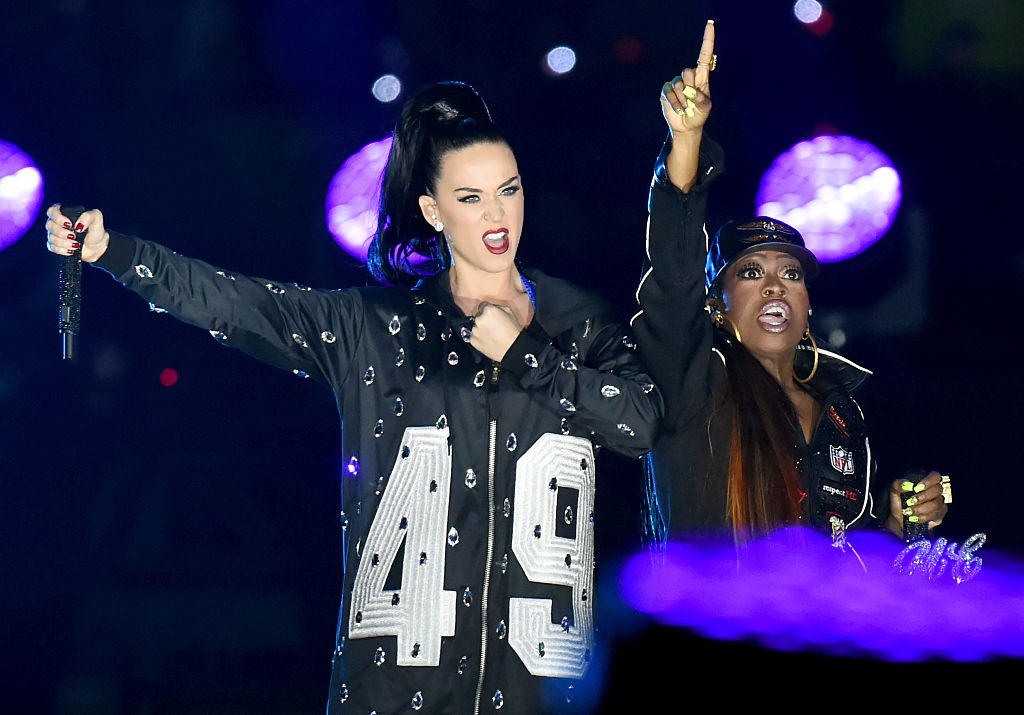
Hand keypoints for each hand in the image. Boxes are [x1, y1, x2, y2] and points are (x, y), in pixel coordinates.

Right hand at [45, 204, 109, 262]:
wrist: (97, 246)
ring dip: (63, 243)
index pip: (52, 211)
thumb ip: (88, 216)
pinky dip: (61, 250)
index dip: (57, 218)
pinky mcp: (56, 245)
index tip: (69, 224)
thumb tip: (77, 226)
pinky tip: (71, 250)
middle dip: (61, 233)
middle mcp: (57, 222)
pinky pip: (52, 247)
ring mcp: (55, 234)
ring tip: (76, 245)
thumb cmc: (96, 230)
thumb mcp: (96, 218)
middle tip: (74, 236)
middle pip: (49, 225)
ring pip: (51, 237)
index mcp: (65, 212)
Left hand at [470, 302, 521, 361]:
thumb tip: (493, 307)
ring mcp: (475, 330)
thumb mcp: (509, 313)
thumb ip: (498, 307)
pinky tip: (489, 340)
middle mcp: (479, 319)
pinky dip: (479, 338)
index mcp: (488, 310)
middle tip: (493, 326)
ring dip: (481, 329)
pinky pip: (474, 336)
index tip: (491, 316)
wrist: (512, 349)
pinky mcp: (473, 340)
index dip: (488, 311)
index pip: (482, 305)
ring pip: (476, 326)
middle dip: (484, 320)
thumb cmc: (513, 332)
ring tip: (492, 334)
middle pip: (478, 316)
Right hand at [661, 20, 714, 135]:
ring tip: (686, 108)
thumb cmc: (699, 115)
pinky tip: (679, 109)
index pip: (705, 55)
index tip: (710, 25)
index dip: (707, 40)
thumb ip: (702, 100)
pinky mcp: (666, 90)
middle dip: (690, 88)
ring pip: (678, 84)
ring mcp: (676, 83)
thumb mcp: (706, 109)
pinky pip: (668, 92)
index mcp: (702, 77)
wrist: (686, 126)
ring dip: (683, 99)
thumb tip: (691, 91)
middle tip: (692, 103)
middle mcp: (688, 77)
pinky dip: (675, 102)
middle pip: (688, 72)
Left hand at [886, 471, 949, 535]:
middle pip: (938, 489)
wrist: (899, 519)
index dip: (929, 481)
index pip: (935, 476)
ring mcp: (939, 503)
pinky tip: (915, 518)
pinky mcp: (940, 514)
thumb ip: (897, 484)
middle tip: (911, 501)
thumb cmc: (899, 502)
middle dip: (923, 497)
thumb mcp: (894, 492)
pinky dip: (924, 517)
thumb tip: (907, 484)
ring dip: (921, 508)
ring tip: (909, 511)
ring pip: (937, 503)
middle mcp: (935, 491)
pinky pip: (937, 515)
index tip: (917, 488)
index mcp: (925, 482)